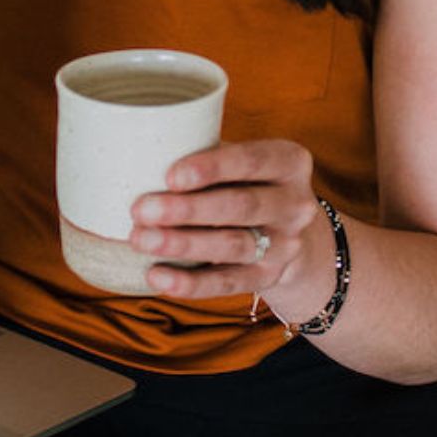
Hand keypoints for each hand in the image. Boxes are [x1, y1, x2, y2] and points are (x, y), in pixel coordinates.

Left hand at [128, 139, 322, 303]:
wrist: (290, 234)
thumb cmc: (245, 182)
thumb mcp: (240, 162)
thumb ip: (207, 154)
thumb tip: (145, 156)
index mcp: (290, 162)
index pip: (252, 160)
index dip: (212, 168)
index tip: (170, 176)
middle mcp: (295, 204)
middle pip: (240, 206)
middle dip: (187, 209)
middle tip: (140, 209)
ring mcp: (285, 245)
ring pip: (232, 246)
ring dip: (182, 244)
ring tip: (140, 239)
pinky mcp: (268, 278)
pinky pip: (227, 283)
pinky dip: (190, 282)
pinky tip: (157, 275)